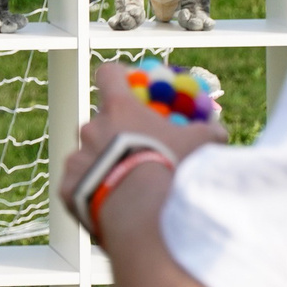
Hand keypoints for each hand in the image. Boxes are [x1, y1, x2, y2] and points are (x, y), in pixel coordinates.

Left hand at [56, 60, 228, 212]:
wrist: (139, 211)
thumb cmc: (169, 168)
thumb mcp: (197, 146)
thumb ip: (206, 133)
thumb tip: (219, 132)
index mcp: (118, 108)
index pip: (109, 74)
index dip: (117, 77)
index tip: (126, 84)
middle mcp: (91, 126)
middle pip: (98, 121)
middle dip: (113, 134)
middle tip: (133, 153)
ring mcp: (76, 156)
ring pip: (87, 155)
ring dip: (102, 165)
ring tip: (124, 187)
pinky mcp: (67, 186)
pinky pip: (77, 186)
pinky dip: (91, 194)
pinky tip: (110, 207)